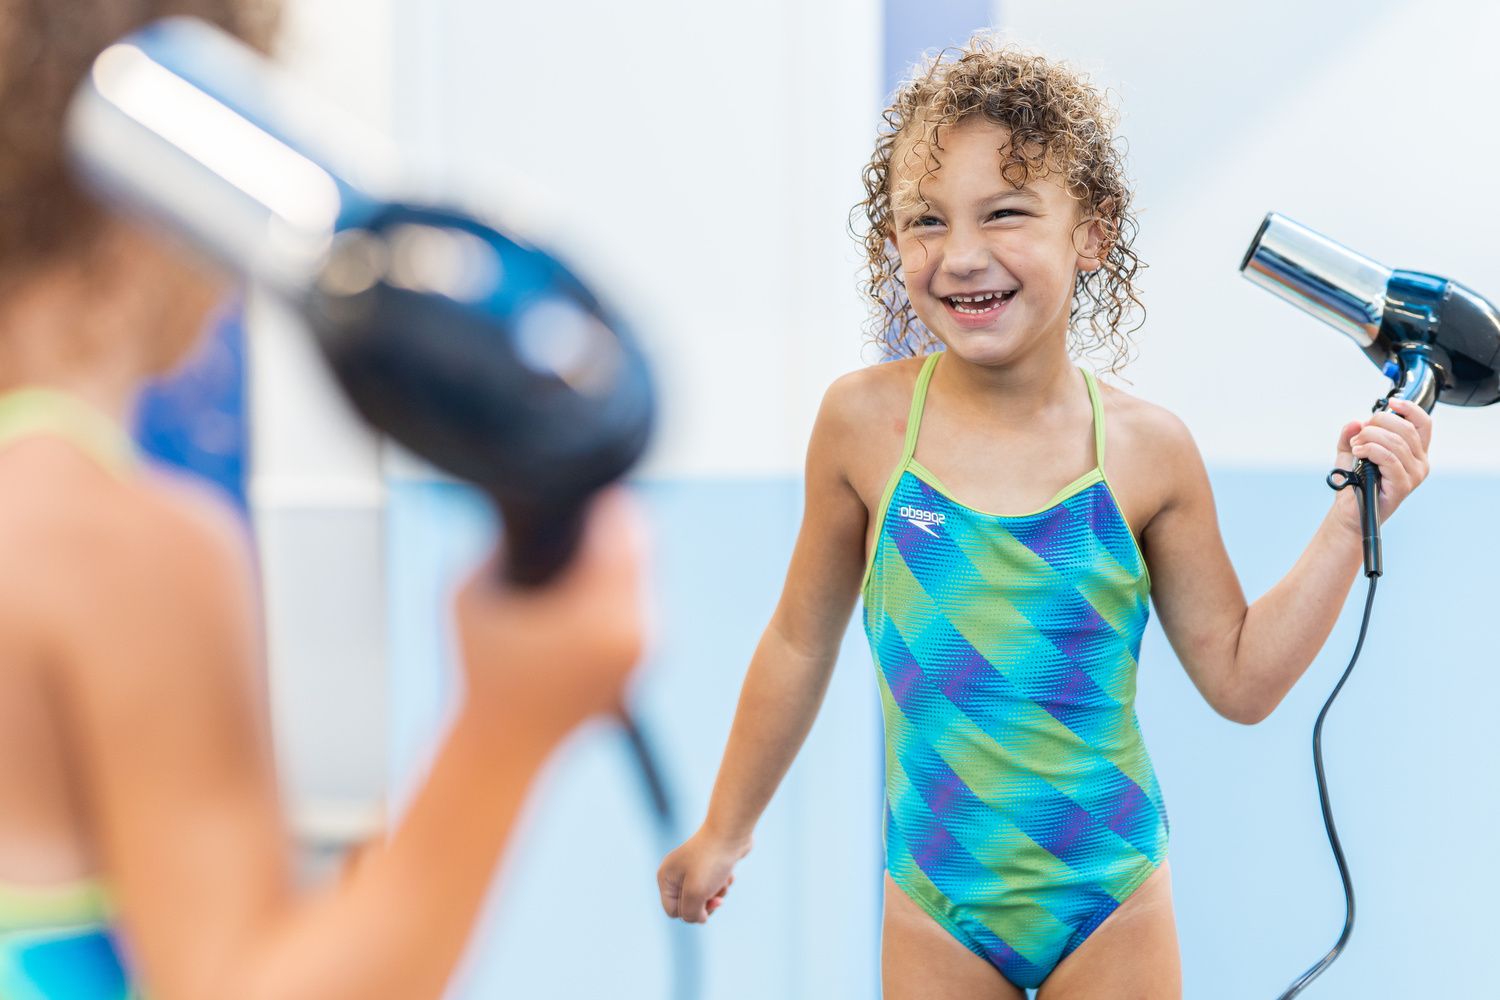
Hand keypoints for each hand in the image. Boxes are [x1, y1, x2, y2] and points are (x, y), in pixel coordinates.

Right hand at [454, 487, 647, 741]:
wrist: (504, 747)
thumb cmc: (480, 670)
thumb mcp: (469, 592)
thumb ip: (502, 540)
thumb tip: (533, 501)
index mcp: (603, 613)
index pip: (624, 527)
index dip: (601, 499)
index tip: (575, 489)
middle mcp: (638, 629)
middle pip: (641, 544)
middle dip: (610, 524)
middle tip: (575, 510)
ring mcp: (647, 645)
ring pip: (644, 570)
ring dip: (614, 552)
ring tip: (574, 545)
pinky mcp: (645, 656)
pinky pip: (640, 597)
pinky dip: (616, 583)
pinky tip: (582, 579)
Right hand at [657, 826, 751, 923]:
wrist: (731, 832)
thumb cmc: (711, 861)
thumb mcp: (696, 894)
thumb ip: (690, 914)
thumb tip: (699, 917)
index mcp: (665, 879)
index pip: (673, 912)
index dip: (691, 913)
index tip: (706, 901)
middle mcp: (675, 873)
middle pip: (689, 906)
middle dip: (706, 903)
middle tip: (718, 894)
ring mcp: (691, 868)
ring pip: (703, 897)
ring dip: (717, 894)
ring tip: (724, 880)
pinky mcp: (707, 865)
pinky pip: (713, 885)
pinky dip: (722, 884)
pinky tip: (729, 874)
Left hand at [1332, 397, 1432, 534]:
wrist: (1349, 511)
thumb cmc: (1355, 482)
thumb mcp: (1350, 451)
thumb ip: (1351, 433)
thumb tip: (1356, 422)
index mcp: (1414, 451)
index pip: (1423, 423)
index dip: (1410, 409)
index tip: (1392, 402)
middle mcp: (1419, 462)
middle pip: (1406, 428)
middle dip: (1378, 424)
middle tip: (1359, 433)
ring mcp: (1414, 475)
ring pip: (1396, 442)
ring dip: (1370, 438)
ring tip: (1355, 446)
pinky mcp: (1403, 486)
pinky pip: (1389, 458)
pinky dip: (1370, 450)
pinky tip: (1359, 453)